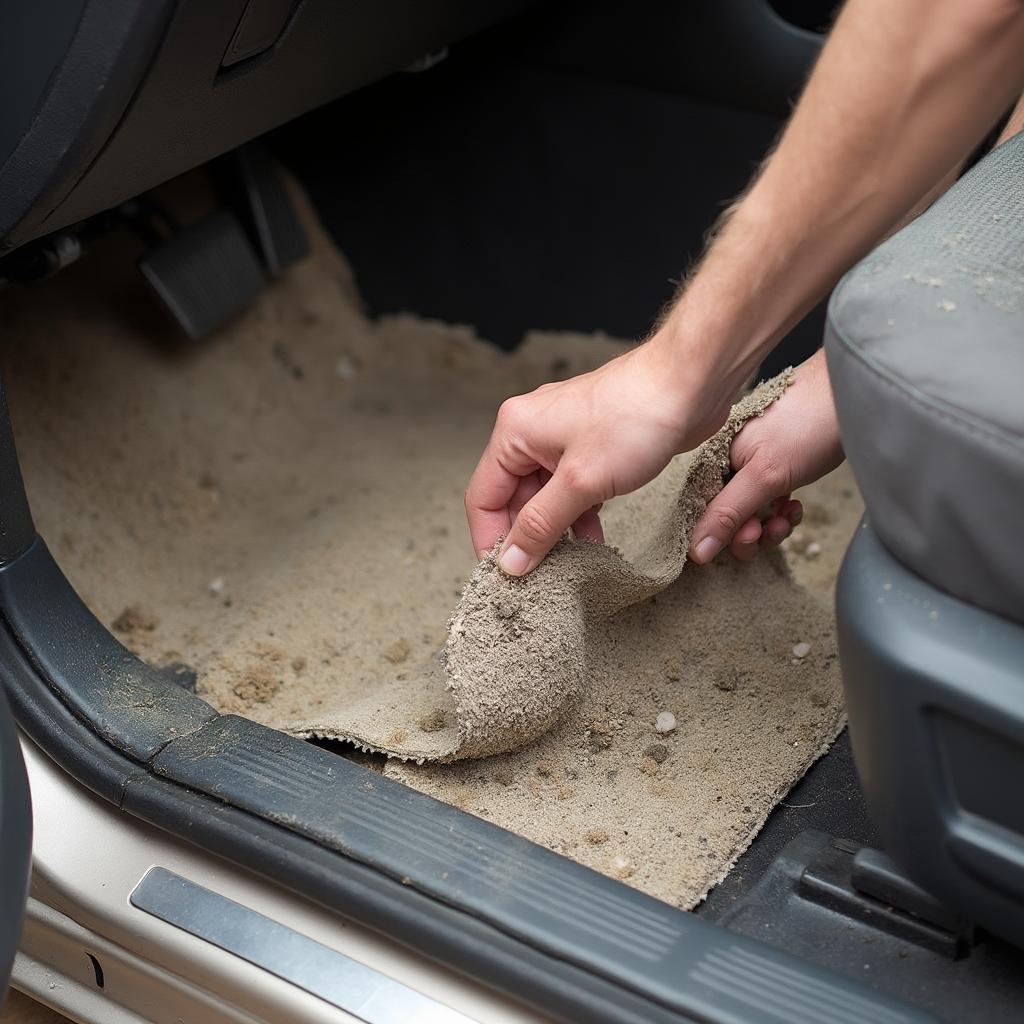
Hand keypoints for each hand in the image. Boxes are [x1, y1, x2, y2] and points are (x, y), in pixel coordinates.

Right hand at [465, 338, 735, 575]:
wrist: (690, 383)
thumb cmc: (634, 419)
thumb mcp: (580, 482)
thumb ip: (541, 524)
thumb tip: (510, 562)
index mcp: (515, 432)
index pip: (483, 497)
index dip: (490, 539)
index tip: (505, 578)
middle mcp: (531, 431)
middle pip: (513, 498)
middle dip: (527, 537)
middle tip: (541, 578)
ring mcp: (563, 437)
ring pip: (544, 496)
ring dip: (555, 530)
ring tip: (569, 566)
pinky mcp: (592, 445)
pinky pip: (571, 488)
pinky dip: (578, 515)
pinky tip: (593, 540)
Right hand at [688, 348, 843, 563]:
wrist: (851, 391)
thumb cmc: (808, 424)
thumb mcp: (764, 476)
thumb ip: (728, 513)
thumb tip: (695, 551)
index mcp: (715, 459)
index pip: (703, 511)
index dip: (723, 532)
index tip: (751, 535)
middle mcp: (730, 460)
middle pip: (727, 515)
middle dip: (750, 531)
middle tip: (772, 529)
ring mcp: (755, 462)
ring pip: (752, 510)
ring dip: (770, 523)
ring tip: (789, 515)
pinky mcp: (778, 465)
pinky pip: (771, 499)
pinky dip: (783, 510)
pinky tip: (796, 504)